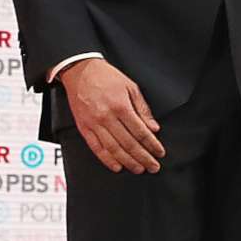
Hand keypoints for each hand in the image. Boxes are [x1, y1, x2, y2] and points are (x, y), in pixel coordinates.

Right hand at [64, 58, 164, 172]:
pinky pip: (96, 148)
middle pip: (128, 143)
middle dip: (143, 157)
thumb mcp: (131, 87)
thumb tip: (154, 128)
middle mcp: (107, 117)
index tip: (160, 153)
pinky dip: (107, 159)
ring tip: (139, 169)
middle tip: (153, 167)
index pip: (140, 132)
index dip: (152, 145)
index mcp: (120, 106)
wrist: (80, 70)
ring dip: (128, 162)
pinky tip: (117, 166)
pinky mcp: (83, 127)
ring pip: (113, 149)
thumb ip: (143, 109)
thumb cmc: (107, 77)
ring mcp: (94, 124)